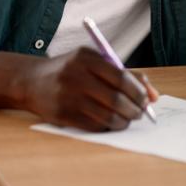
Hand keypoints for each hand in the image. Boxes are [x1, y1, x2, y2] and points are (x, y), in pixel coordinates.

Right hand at [20, 47, 158, 131]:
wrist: (32, 81)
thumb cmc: (71, 69)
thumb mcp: (94, 61)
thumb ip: (124, 74)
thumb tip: (153, 95)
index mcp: (86, 58)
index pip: (121, 77)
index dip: (138, 92)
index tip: (146, 99)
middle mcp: (76, 76)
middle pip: (116, 99)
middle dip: (134, 109)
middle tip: (140, 113)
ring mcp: (67, 97)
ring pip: (106, 116)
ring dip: (123, 122)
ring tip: (127, 119)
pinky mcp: (62, 115)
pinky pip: (93, 126)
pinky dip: (107, 127)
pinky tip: (110, 123)